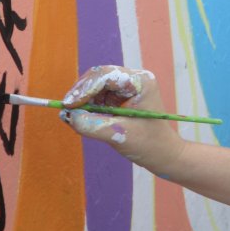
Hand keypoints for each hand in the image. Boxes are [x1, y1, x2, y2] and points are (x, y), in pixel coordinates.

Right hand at [60, 66, 185, 173]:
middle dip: (81, 93)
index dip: (85, 88)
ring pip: (96, 86)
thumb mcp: (118, 135)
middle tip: (66, 110)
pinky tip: (83, 118)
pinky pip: (98, 96)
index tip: (69, 105)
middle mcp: (134, 79)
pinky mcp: (120, 97)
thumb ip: (92, 125)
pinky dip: (88, 106)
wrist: (163, 154)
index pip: (107, 75)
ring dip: (83, 100)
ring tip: (74, 116)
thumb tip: (67, 116)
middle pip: (99, 76)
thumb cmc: (148, 144)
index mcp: (140, 82)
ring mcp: (127, 87)